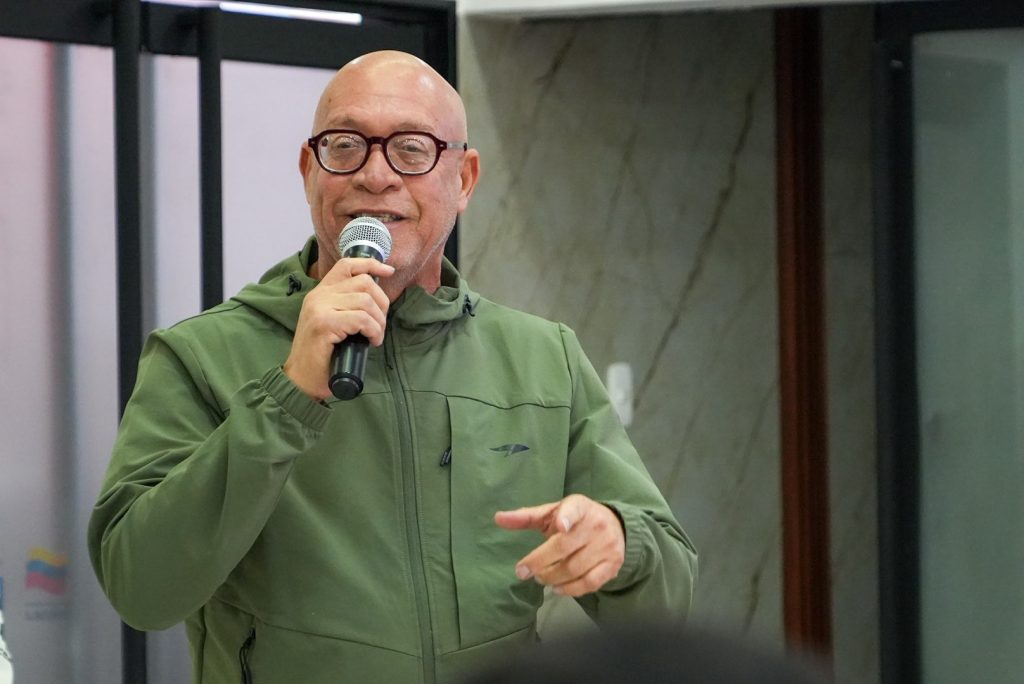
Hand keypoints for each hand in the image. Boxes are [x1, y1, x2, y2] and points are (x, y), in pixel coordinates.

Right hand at [283, 257, 393, 399]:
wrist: (301, 379)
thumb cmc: (322, 355)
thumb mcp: (334, 323)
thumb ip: (347, 307)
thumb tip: (377, 299)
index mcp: (321, 292)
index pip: (347, 265)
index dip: (371, 264)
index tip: (388, 272)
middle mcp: (318, 295)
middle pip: (364, 283)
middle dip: (382, 303)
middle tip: (380, 325)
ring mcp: (319, 307)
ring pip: (365, 301)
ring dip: (379, 321)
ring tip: (375, 336)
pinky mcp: (324, 322)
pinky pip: (361, 319)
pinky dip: (373, 330)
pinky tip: (372, 341)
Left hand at [494, 494, 624, 596]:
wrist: (615, 525)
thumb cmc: (575, 518)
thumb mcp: (552, 512)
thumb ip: (526, 517)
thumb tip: (498, 518)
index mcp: (579, 507)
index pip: (574, 509)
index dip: (567, 517)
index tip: (560, 526)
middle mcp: (596, 525)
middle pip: (565, 547)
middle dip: (540, 562)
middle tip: (523, 571)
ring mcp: (607, 546)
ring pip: (575, 568)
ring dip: (552, 577)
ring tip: (540, 578)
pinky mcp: (613, 565)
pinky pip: (590, 583)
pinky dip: (571, 589)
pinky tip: (557, 588)